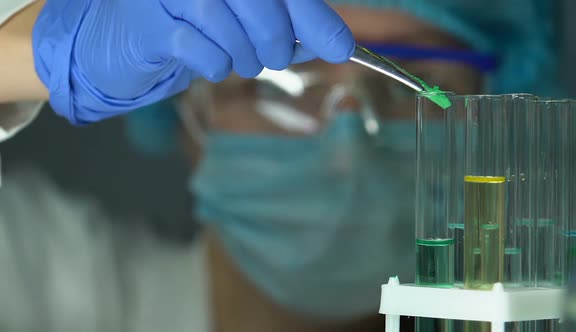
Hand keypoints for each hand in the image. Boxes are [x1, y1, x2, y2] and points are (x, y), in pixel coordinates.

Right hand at [33, 0, 354, 123]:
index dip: (314, 17)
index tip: (342, 48)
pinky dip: (214, 63)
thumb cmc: (192, 23)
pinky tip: (212, 64)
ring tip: (239, 61)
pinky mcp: (146, 20)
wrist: (124, 37)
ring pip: (223, 20)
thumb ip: (289, 23)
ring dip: (243, 54)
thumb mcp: (246, 19)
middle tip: (273, 57)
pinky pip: (197, 46)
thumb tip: (338, 43)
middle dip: (276, 38)